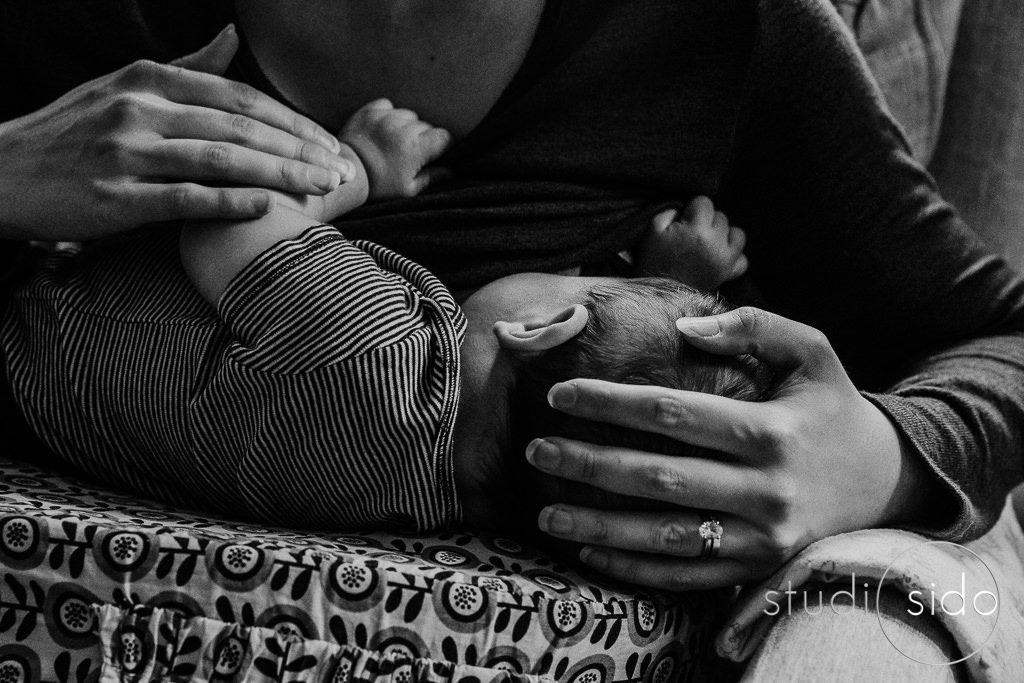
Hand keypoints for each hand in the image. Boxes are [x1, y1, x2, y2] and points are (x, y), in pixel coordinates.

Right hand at [0, 24, 353, 240]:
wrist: (4, 170)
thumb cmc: (75, 131)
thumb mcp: (125, 86)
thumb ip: (185, 67)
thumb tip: (232, 37)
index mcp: (149, 80)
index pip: (240, 97)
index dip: (291, 121)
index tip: (329, 143)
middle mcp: (140, 109)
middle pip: (240, 128)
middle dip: (300, 149)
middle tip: (342, 170)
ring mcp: (126, 153)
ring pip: (222, 160)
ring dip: (280, 174)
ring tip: (323, 188)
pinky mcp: (115, 197)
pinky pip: (185, 198)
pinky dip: (230, 202)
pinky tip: (268, 206)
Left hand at [340, 99, 451, 200]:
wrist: (346, 173)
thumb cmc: (379, 186)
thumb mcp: (408, 189)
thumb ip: (432, 177)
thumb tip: (451, 171)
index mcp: (416, 148)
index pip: (444, 136)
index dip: (443, 145)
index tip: (435, 154)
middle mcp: (403, 128)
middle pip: (426, 126)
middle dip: (422, 138)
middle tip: (409, 153)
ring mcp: (386, 117)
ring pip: (409, 115)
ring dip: (406, 125)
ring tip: (395, 141)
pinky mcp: (371, 111)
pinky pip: (388, 106)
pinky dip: (389, 114)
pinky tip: (384, 129)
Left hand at [525, 307, 937, 588]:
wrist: (889, 479)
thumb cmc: (833, 408)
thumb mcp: (813, 351)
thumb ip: (755, 327)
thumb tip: (684, 329)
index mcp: (771, 431)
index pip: (672, 414)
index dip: (610, 403)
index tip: (561, 395)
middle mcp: (764, 490)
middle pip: (658, 478)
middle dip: (590, 463)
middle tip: (537, 451)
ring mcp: (762, 538)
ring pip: (664, 536)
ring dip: (600, 527)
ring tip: (546, 514)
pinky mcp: (757, 569)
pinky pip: (687, 576)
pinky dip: (636, 570)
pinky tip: (591, 555)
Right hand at [636, 196, 747, 289]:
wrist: (658, 294)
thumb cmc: (654, 260)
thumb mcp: (652, 230)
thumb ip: (669, 212)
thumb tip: (684, 210)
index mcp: (696, 230)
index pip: (704, 202)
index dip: (692, 209)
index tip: (684, 220)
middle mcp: (715, 243)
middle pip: (721, 217)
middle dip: (707, 222)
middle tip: (691, 235)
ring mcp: (725, 260)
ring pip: (737, 234)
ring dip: (725, 235)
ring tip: (708, 243)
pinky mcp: (727, 274)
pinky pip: (743, 260)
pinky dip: (733, 257)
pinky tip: (718, 257)